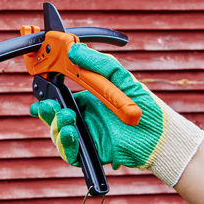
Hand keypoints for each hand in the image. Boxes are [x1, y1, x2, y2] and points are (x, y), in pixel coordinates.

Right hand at [30, 43, 203, 185]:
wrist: (163, 135)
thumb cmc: (146, 106)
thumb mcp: (122, 78)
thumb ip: (99, 63)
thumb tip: (75, 50)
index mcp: (88, 102)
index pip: (60, 98)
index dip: (48, 96)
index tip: (41, 88)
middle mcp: (84, 119)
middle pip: (54, 117)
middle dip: (46, 111)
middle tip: (47, 105)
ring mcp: (87, 137)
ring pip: (58, 134)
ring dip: (56, 125)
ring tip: (66, 118)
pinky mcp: (92, 153)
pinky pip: (70, 153)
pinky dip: (65, 144)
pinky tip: (70, 132)